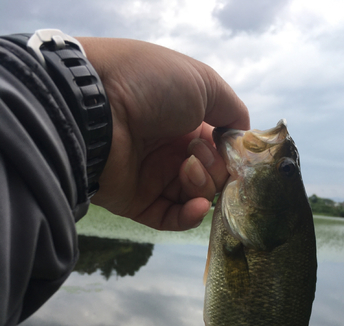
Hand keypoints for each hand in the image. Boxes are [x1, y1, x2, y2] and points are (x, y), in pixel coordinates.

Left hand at [77, 38, 249, 230]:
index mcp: (185, 121)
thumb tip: (242, 135)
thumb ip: (230, 109)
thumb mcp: (203, 83)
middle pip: (210, 174)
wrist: (96, 107)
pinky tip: (197, 206)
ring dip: (202, 187)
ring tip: (188, 170)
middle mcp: (170, 149)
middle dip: (213, 168)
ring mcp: (153, 176)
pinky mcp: (137, 202)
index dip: (229, 154)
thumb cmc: (151, 87)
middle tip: (196, 153)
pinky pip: (170, 218)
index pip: (218, 148)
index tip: (235, 154)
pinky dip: (189, 217)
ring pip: (194, 196)